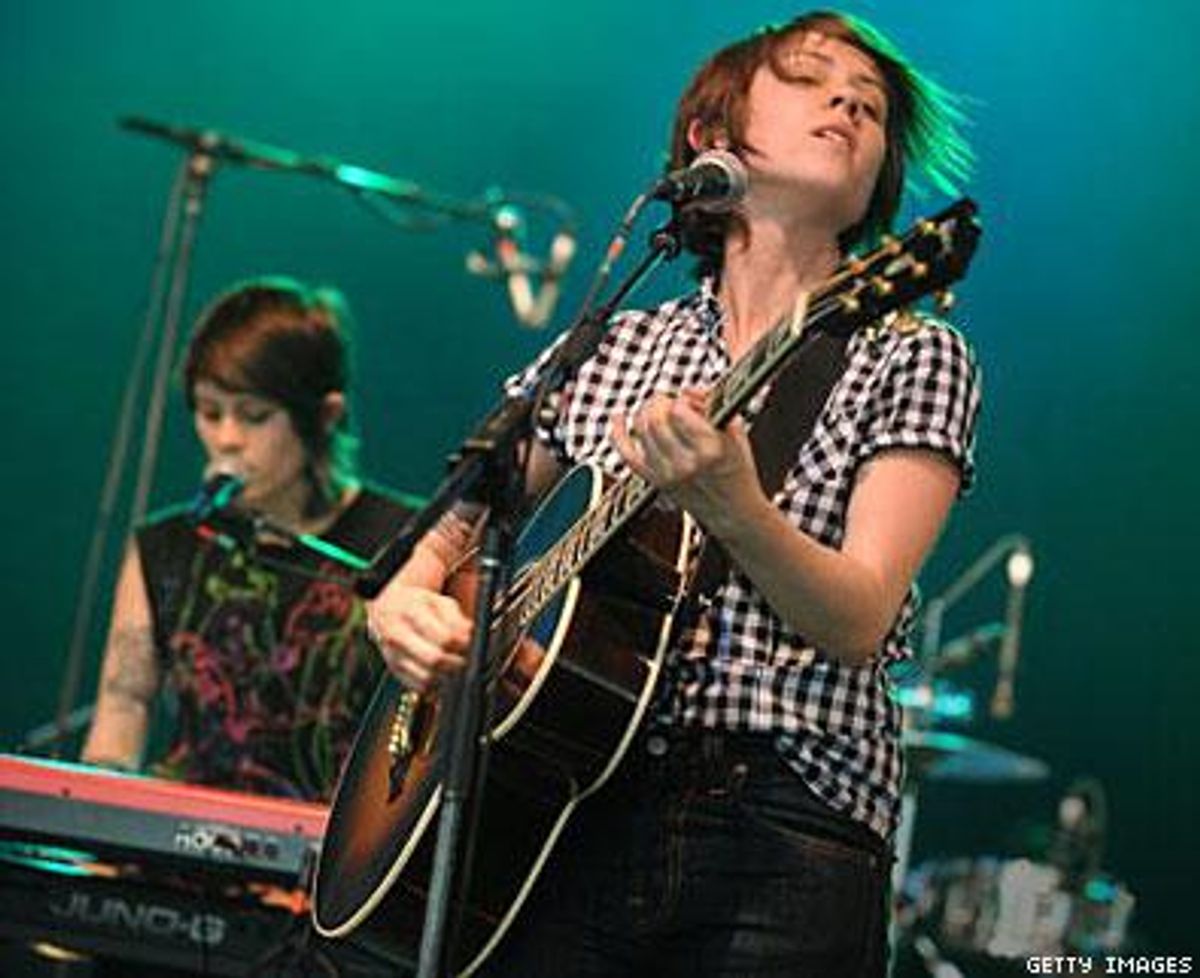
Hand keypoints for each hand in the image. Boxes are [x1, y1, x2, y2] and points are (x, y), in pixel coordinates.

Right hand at [366, 582, 471, 692]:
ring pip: (428, 677)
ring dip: (447, 674)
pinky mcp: (395, 671)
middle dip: (457, 660)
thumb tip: (470, 635)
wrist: (386, 610)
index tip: (469, 642)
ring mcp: (393, 656)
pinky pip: (420, 687)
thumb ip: (456, 619)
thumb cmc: (417, 605)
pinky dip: (435, 683)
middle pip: (435, 660)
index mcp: (411, 614)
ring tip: (453, 662)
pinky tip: (440, 670)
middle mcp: (397, 636)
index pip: (444, 637)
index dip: (463, 643)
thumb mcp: (439, 601)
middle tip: (464, 655)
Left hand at [610, 388, 765, 537]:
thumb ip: (714, 406)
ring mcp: (667, 473)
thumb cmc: (737, 471)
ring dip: (645, 412)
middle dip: (659, 402)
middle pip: (656, 418)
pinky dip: (618, 433)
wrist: (733, 512)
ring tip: (655, 410)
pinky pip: (627, 454)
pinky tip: (618, 418)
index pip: (679, 410)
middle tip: (667, 401)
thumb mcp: (736, 433)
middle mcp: (686, 463)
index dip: (682, 399)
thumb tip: (689, 390)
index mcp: (710, 449)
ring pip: (641, 430)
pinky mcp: (655, 481)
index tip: (689, 401)